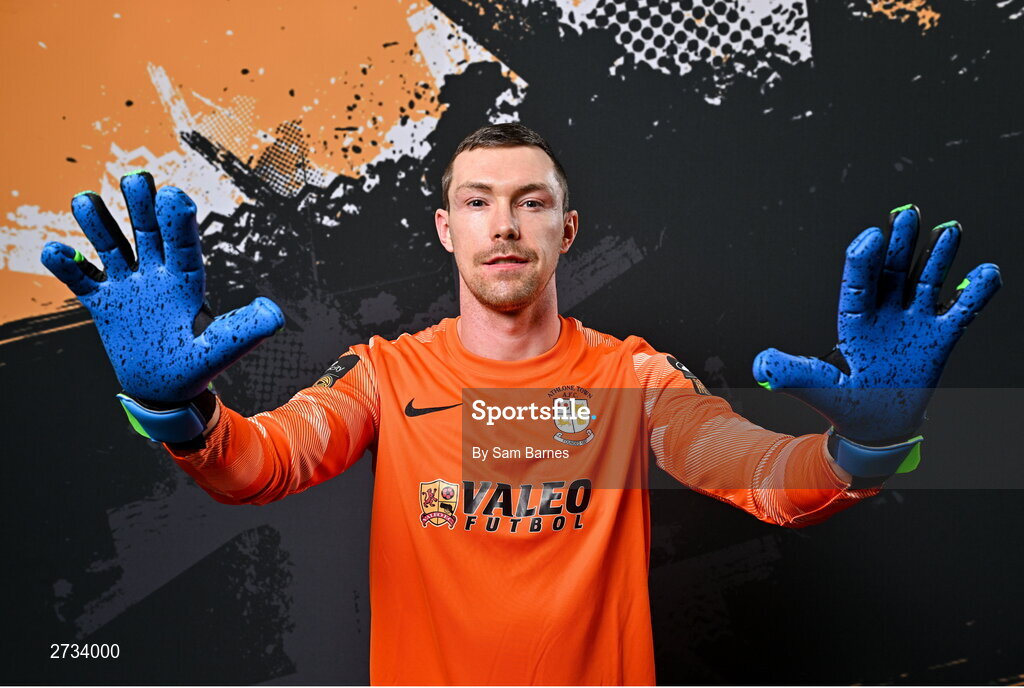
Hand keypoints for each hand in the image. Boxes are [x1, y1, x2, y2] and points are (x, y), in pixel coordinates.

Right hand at [39, 171, 283, 404]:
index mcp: (187, 280)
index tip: (172, 196)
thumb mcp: (223, 349)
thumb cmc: (197, 366)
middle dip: (140, 205)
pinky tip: (56, 251)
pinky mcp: (103, 303)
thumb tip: (273, 312)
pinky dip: (67, 265)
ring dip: (98, 223)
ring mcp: (128, 286)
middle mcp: (157, 275)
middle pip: (147, 232)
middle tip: (135, 179)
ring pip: (111, 246)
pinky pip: (81, 279)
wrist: (166, 389)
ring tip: (85, 201)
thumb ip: (246, 330)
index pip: (182, 244)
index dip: (177, 220)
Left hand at [752, 204, 1001, 444]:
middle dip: (900, 243)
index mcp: (852, 321)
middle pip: (892, 272)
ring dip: (937, 257)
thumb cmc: (843, 405)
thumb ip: (792, 373)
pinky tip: (986, 272)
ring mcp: (913, 323)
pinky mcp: (940, 338)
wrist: (876, 427)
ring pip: (925, 282)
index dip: (863, 260)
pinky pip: (961, 311)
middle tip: (907, 214)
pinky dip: (975, 292)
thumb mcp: (816, 387)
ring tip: (949, 229)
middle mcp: (883, 315)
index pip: (857, 283)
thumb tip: (760, 364)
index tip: (870, 236)